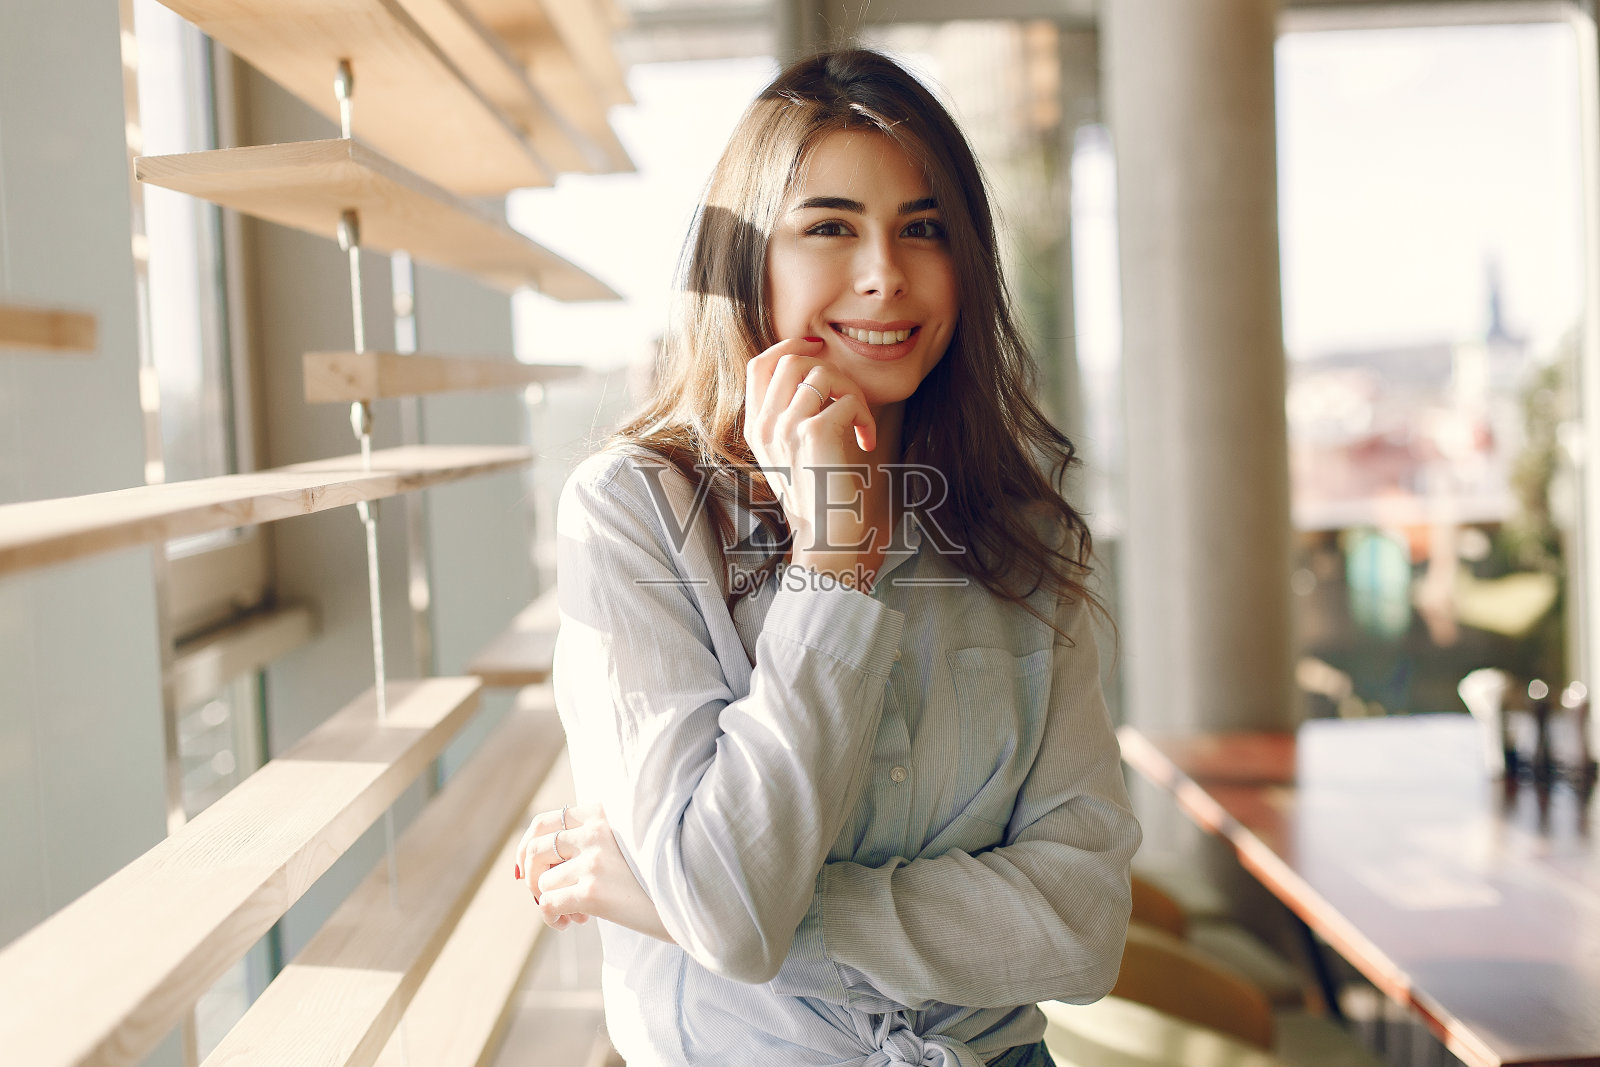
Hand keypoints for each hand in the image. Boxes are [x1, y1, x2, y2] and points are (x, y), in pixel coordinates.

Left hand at [514, 802, 674, 942]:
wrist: (695, 896)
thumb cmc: (665, 873)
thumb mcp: (632, 841)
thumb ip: (598, 839)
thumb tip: (549, 866)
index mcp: (605, 814)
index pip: (546, 821)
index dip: (529, 844)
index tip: (529, 866)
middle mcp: (596, 831)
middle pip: (536, 848)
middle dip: (532, 876)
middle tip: (546, 894)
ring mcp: (593, 860)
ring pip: (543, 882)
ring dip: (550, 902)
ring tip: (576, 914)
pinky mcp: (592, 891)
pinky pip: (547, 904)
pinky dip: (551, 918)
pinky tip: (571, 924)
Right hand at [744, 339, 878, 568]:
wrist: (827, 539)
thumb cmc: (820, 498)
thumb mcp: (790, 455)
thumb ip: (789, 417)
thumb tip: (810, 374)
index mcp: (755, 429)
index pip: (758, 365)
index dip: (788, 346)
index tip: (817, 346)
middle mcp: (764, 427)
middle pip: (790, 360)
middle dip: (829, 368)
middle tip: (848, 396)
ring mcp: (785, 430)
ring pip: (823, 375)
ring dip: (853, 394)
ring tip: (861, 424)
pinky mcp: (813, 435)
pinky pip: (846, 400)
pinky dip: (865, 416)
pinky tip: (867, 440)